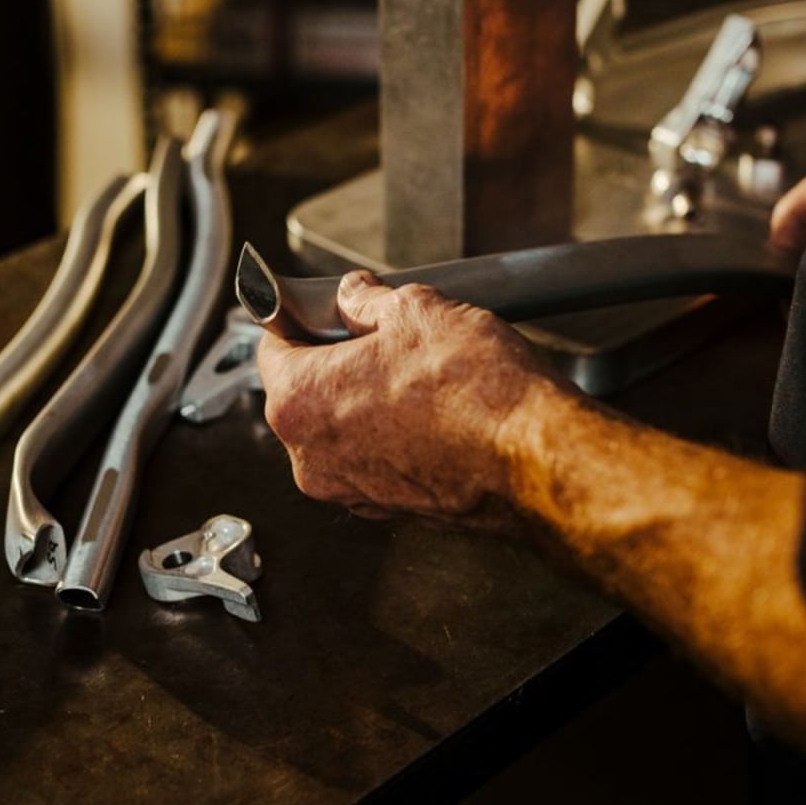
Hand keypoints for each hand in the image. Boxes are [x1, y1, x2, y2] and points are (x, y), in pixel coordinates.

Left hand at [256, 270, 568, 529]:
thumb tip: (354, 294)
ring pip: (339, 430)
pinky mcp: (388, 510)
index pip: (271, 348)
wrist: (534, 457)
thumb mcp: (417, 310)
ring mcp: (349, 491)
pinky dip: (391, 436)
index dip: (296, 319)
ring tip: (415, 372)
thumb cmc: (476, 391)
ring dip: (364, 400)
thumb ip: (367, 300)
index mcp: (299, 402)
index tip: (315, 308)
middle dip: (334, 360)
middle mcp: (311, 458)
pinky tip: (431, 411)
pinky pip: (373, 460)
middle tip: (378, 334)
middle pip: (303, 394)